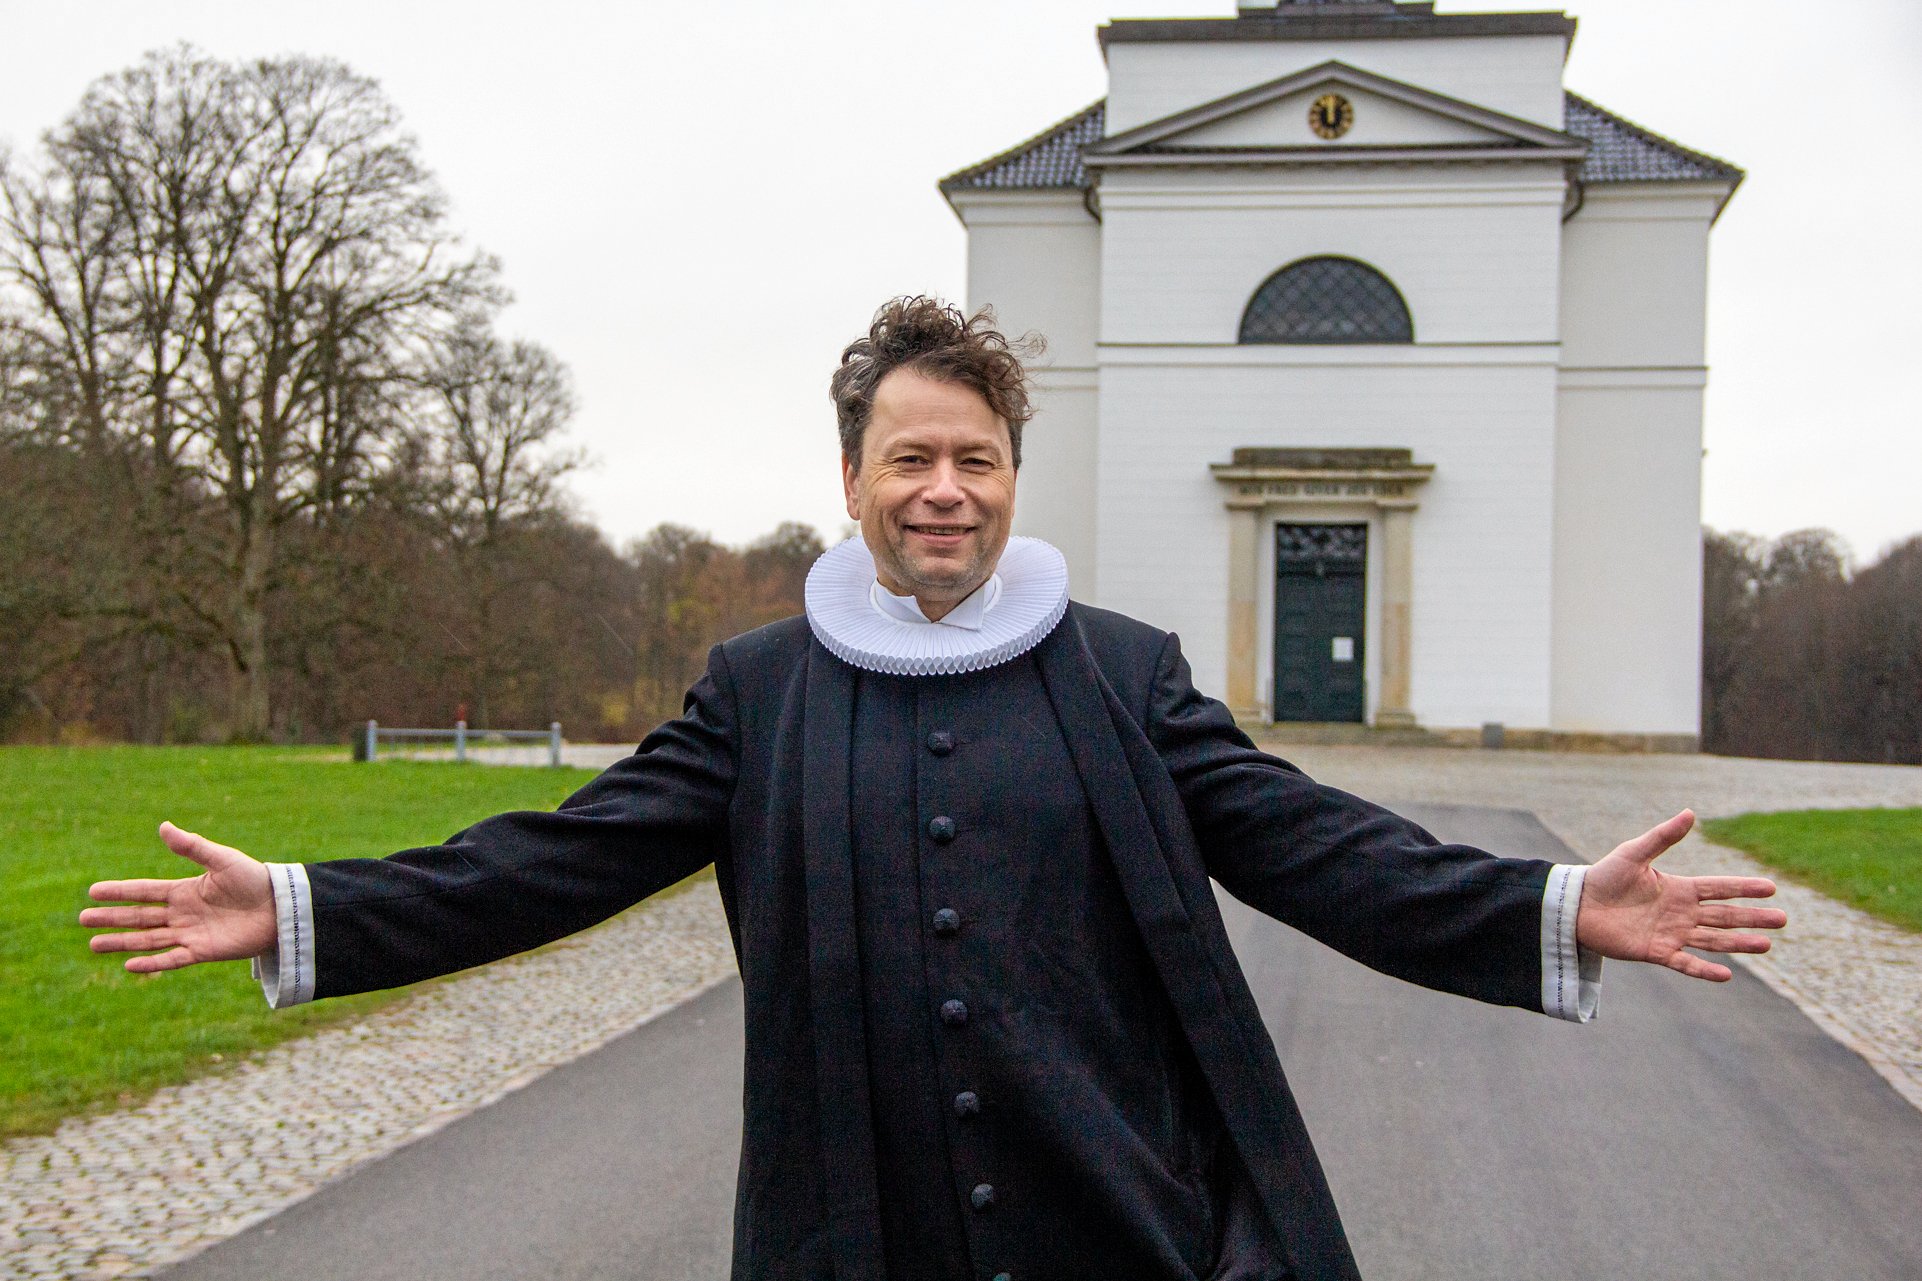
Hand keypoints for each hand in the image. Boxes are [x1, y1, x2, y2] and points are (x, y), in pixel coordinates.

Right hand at [80, 822, 276, 972]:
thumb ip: (192, 847)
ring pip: (149, 939)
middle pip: (140, 917)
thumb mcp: (222, 859)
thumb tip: (163, 826)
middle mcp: (183, 913)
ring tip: (93, 945)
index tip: (92, 891)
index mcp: (185, 890)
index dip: (119, 891)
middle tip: (82, 919)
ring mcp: (191, 933)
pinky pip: (173, 958)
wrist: (282, 907)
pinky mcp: (204, 951)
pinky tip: (129, 965)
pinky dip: (152, 962)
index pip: (144, 891)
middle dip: (112, 919)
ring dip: (122, 943)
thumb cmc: (255, 880)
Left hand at [1576, 810, 1785, 981]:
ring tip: (1766, 944)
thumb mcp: (1635, 852)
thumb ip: (1663, 837)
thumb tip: (1691, 813)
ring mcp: (1670, 934)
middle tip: (1783, 919)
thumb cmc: (1604, 876)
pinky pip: (1685, 962)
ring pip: (1713, 940)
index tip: (1771, 888)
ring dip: (1739, 943)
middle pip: (1724, 916)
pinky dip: (1704, 970)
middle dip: (1753, 918)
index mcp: (1679, 888)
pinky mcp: (1655, 952)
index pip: (1719, 888)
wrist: (1576, 905)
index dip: (1744, 888)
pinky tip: (1727, 974)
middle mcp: (1680, 913)